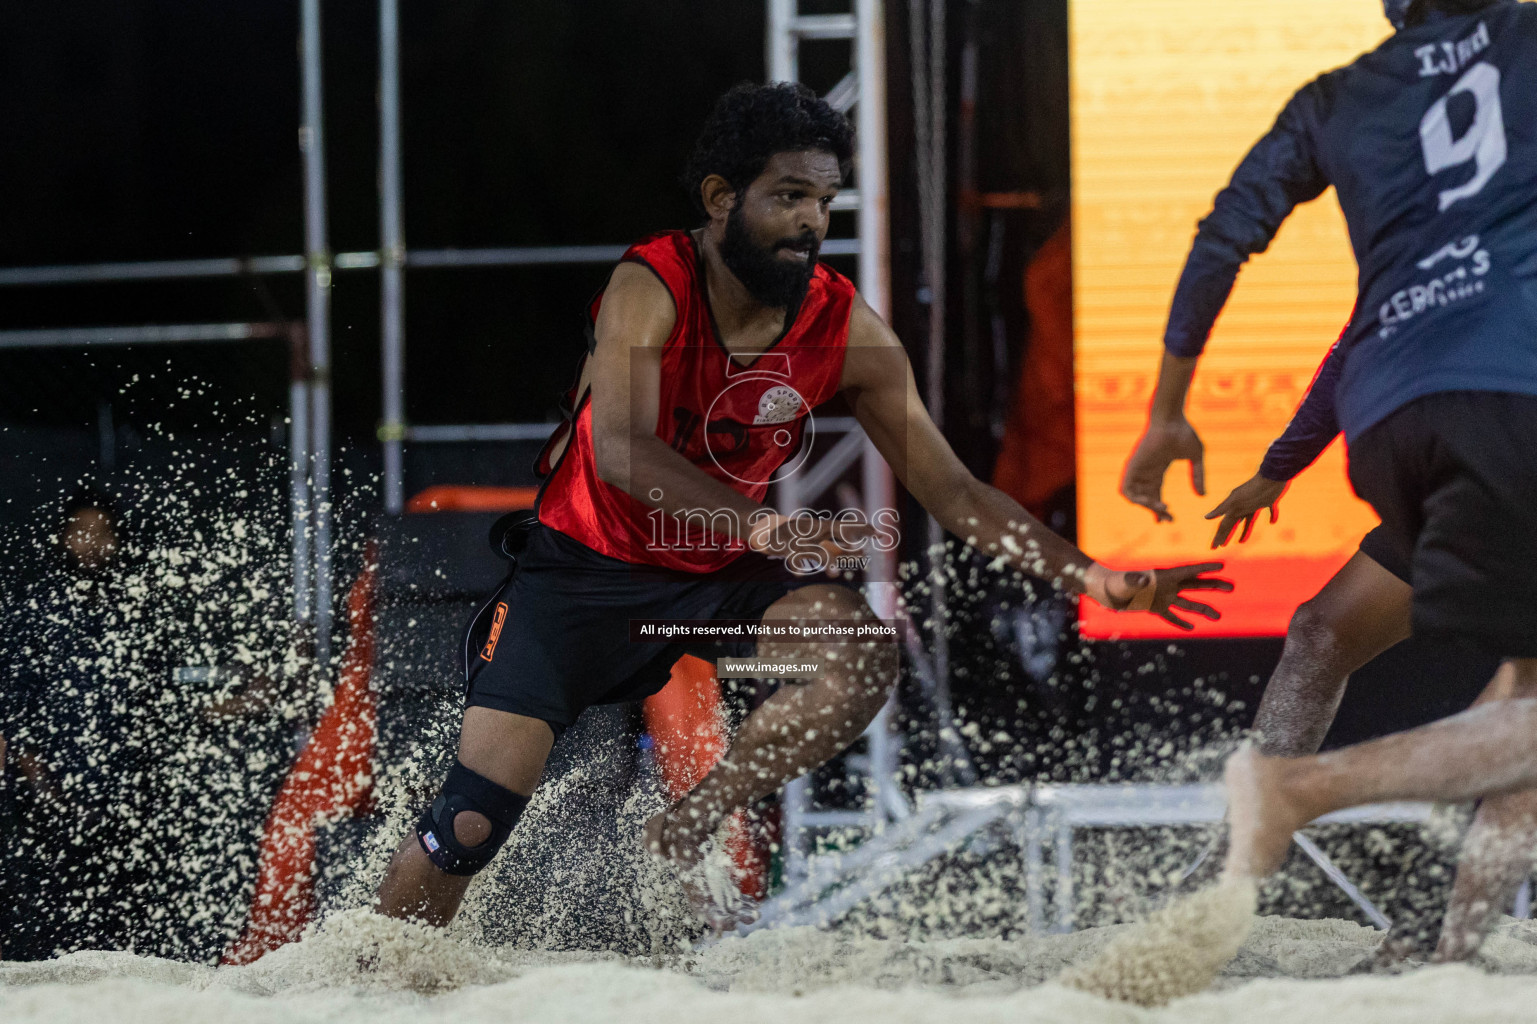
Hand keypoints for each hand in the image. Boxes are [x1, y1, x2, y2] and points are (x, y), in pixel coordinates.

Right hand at [748, 511, 873, 576]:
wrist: (769, 530)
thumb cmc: (798, 534)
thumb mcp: (817, 533)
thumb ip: (835, 541)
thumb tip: (858, 548)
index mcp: (821, 527)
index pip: (846, 527)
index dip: (863, 530)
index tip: (879, 534)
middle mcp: (813, 534)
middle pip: (834, 541)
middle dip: (848, 550)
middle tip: (863, 555)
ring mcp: (801, 543)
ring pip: (815, 553)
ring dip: (825, 562)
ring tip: (834, 572)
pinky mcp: (788, 551)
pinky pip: (794, 561)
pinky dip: (797, 568)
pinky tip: (800, 574)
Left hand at [1088, 561, 1233, 630]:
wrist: (1106, 591)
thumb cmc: (1116, 582)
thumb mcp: (1126, 581)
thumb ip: (1136, 579)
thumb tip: (1145, 578)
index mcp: (1163, 575)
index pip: (1188, 571)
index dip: (1204, 568)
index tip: (1221, 565)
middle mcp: (1167, 585)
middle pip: (1195, 585)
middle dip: (1213, 585)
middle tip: (1231, 587)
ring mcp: (1163, 597)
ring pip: (1188, 603)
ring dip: (1203, 609)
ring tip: (1218, 616)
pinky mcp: (1155, 608)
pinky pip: (1171, 616)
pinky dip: (1180, 622)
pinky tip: (1192, 627)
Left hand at [1120, 418, 1204, 522]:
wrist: (1172, 419)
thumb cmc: (1184, 432)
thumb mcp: (1196, 458)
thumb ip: (1198, 476)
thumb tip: (1202, 496)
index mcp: (1158, 469)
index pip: (1154, 494)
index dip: (1159, 508)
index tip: (1168, 520)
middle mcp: (1146, 471)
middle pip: (1146, 498)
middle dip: (1156, 511)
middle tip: (1168, 519)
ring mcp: (1138, 469)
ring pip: (1134, 496)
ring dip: (1146, 506)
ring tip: (1161, 508)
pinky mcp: (1132, 466)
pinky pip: (1126, 489)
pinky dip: (1135, 499)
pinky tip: (1150, 502)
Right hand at [1205, 474, 1287, 548]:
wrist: (1274, 475)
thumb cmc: (1255, 488)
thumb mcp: (1236, 501)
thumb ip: (1222, 509)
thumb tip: (1205, 518)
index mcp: (1234, 506)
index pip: (1224, 525)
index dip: (1218, 536)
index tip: (1213, 548)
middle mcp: (1243, 505)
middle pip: (1233, 523)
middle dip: (1226, 535)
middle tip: (1221, 547)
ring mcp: (1256, 502)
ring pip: (1248, 520)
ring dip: (1244, 531)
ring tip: (1241, 542)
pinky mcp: (1269, 500)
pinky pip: (1269, 510)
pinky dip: (1271, 516)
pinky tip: (1272, 522)